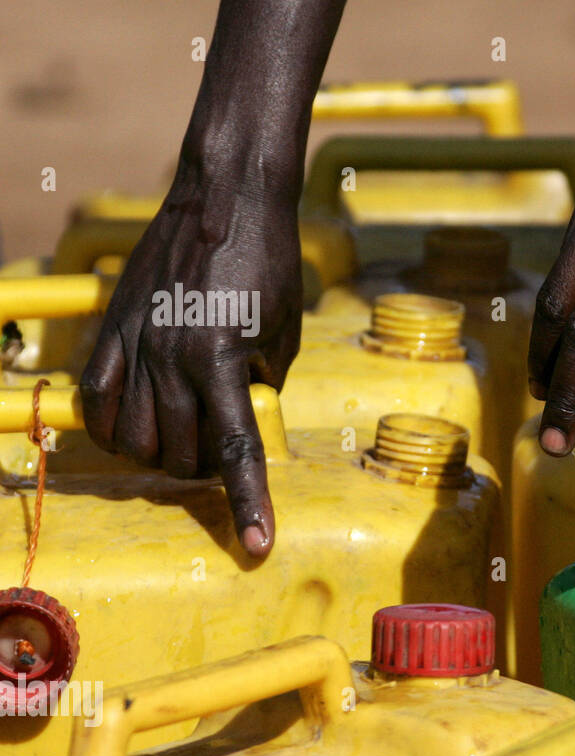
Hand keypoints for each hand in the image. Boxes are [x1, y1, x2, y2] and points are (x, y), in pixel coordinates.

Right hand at [79, 161, 302, 555]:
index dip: (248, 504)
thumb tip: (243, 426)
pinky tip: (135, 428)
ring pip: (133, 439)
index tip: (258, 546)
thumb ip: (263, 385)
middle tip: (227, 451)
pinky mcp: (112, 327)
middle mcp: (171, 356)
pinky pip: (95, 401)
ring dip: (162, 454)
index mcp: (222, 358)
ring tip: (188, 436)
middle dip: (206, 471)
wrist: (226, 197)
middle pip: (179, 455)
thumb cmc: (269, 260)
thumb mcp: (285, 332)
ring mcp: (135, 341)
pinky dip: (113, 428)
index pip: (235, 451)